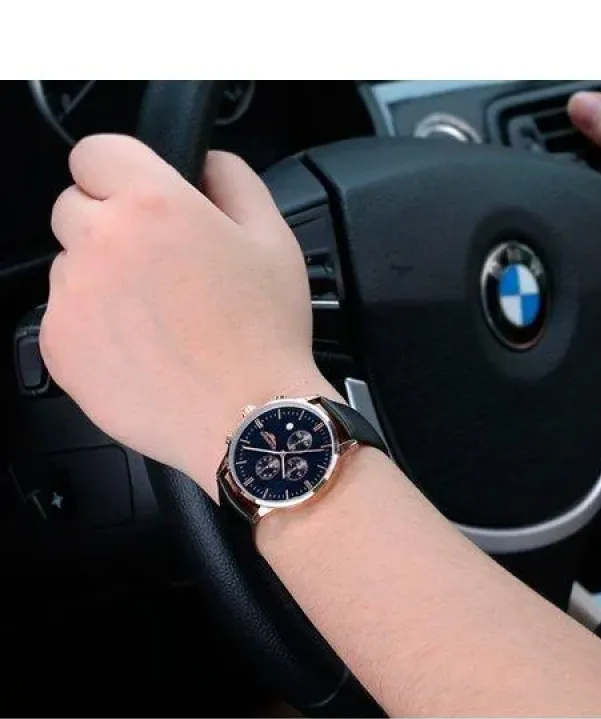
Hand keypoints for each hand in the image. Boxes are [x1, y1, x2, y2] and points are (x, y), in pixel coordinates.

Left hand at [43, 135, 334, 497]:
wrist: (246, 419)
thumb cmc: (264, 337)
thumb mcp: (275, 241)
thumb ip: (234, 181)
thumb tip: (206, 162)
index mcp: (154, 206)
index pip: (96, 152)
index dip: (122, 173)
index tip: (138, 196)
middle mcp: (102, 244)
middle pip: (74, 207)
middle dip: (110, 225)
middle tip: (159, 266)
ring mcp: (72, 298)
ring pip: (70, 266)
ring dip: (102, 278)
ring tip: (158, 318)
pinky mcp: (59, 347)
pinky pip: (65, 318)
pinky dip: (94, 327)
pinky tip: (143, 348)